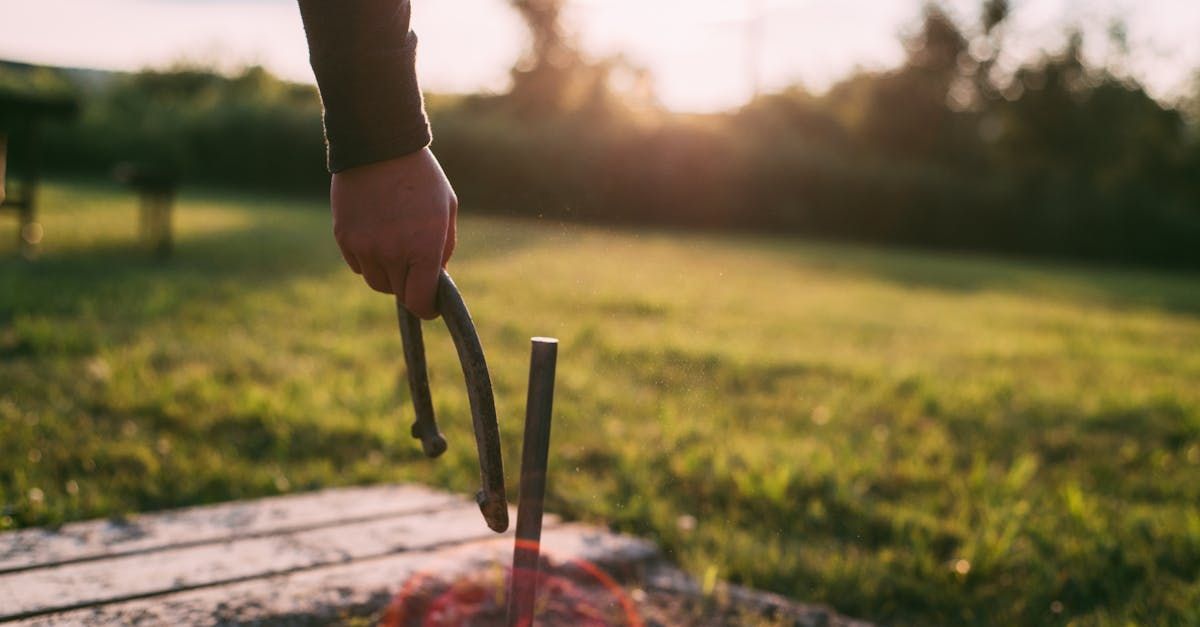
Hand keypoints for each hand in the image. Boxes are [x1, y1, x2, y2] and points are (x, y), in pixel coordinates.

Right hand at [330, 148, 457, 318]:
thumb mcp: (446, 209)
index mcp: (423, 248)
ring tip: (395, 245)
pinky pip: (358, 265)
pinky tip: (376, 232)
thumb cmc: (421, 177)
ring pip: (376, 282)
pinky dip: (368, 258)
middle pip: (399, 293)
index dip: (427, 308)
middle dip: (410, 285)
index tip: (430, 304)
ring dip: (388, 273)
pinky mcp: (344, 237)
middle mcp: (392, 252)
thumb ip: (444, 247)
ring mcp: (365, 246)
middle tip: (415, 264)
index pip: (420, 302)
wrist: (378, 144)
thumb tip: (436, 277)